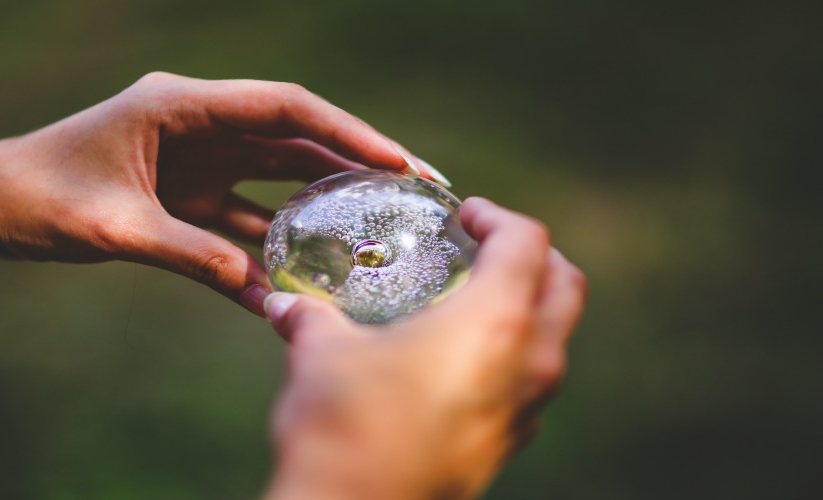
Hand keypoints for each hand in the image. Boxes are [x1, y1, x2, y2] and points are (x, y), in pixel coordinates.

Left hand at [0, 73, 444, 312]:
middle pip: (295, 137)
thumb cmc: (37, 196)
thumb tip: (259, 287)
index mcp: (180, 107)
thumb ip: (188, 252)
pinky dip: (277, 243)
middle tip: (416, 185)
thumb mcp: (111, 226)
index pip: (283, 108)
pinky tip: (310, 273)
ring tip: (382, 225)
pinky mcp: (192, 194)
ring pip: (280, 176)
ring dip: (326, 201)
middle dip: (356, 160)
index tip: (396, 159)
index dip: (345, 131)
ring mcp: (200, 160)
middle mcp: (200, 126)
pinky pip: (248, 217)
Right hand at [264, 198, 586, 498]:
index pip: (527, 243)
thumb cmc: (343, 424)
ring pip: (555, 338)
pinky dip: (513, 353)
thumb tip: (283, 302)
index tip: (466, 215)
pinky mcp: (507, 445)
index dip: (498, 216)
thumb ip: (310, 316)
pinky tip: (460, 359)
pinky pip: (531, 383)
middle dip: (535, 255)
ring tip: (475, 297)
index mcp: (495, 322)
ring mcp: (525, 411)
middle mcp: (528, 363)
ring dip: (529, 306)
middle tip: (487, 245)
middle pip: (565, 287)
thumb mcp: (322, 354)